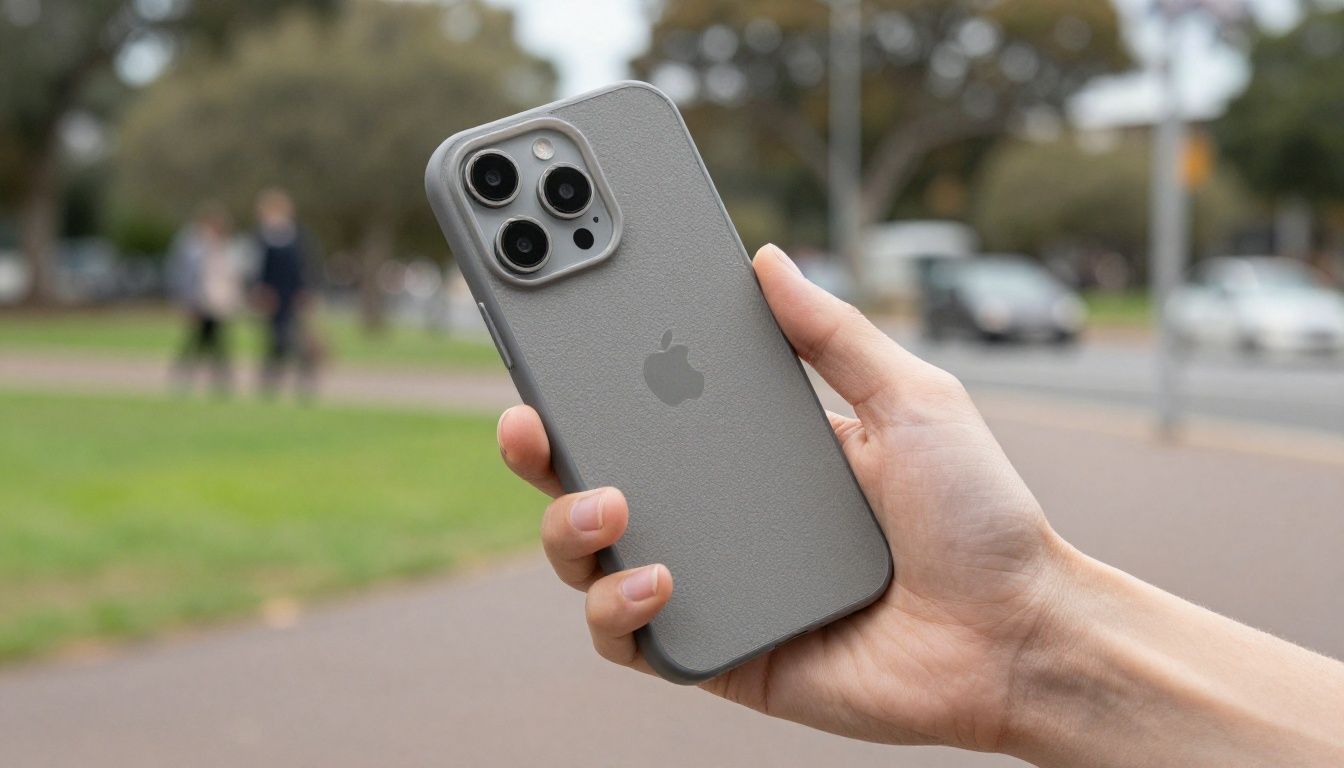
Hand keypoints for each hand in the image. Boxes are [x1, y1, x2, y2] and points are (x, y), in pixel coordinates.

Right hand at [498, 244, 1069, 750]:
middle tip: (528, 417)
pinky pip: (628, 639)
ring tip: (603, 500)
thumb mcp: (912, 398)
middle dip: (539, 448)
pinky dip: (618, 610)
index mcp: (753, 452)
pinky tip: (657, 577)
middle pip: (593, 479)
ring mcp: (710, 586)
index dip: (590, 378)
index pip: (649, 408)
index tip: (550, 331)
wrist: (1019, 631)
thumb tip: (766, 260)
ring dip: (567, 527)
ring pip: (589, 560)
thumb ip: (833, 333)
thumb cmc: (977, 515)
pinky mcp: (716, 655)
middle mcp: (718, 516)